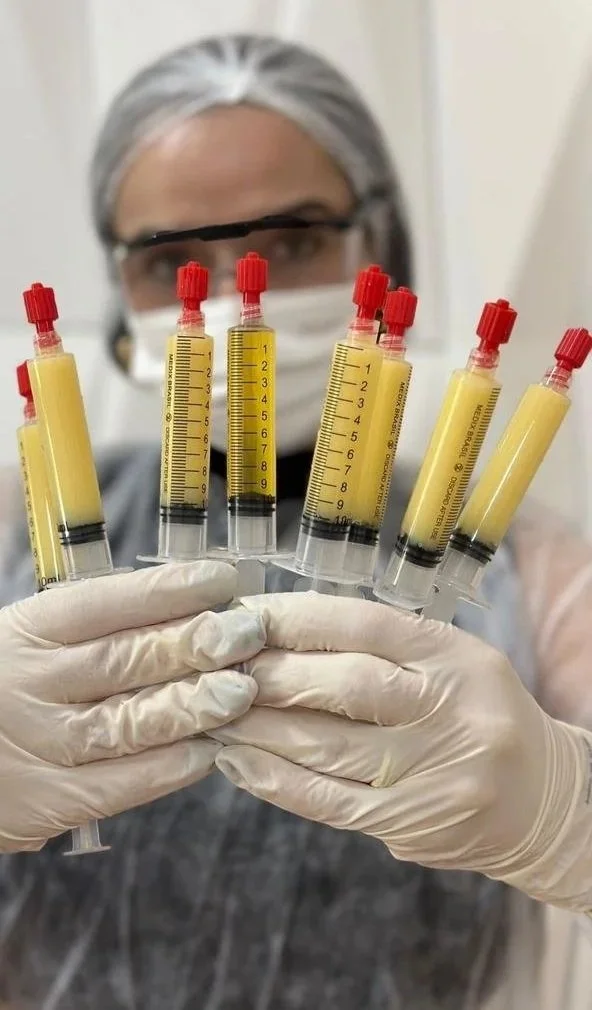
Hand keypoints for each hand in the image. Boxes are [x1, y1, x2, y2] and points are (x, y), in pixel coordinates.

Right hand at [0, 560, 263, 850]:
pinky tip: (209, 751)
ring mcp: (40, 745)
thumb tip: (172, 593)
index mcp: (26, 632)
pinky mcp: (50, 801)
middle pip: (122, 660)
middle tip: (247, 633)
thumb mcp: (28, 637)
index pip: (102, 602)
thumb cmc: (3, 684)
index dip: (165, 591)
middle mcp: (31, 685)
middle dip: (192, 644)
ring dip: (190, 707)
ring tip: (241, 691)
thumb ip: (90, 616)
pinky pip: (119, 784)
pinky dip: (167, 769)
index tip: (221, 580)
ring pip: (127, 723)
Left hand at [214, 593, 591, 912]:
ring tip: (213, 710)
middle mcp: (448, 712)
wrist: (542, 802)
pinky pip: (327, 802)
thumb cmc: (479, 715)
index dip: (297, 617)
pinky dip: (274, 780)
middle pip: (343, 685)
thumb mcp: (451, 661)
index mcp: (456, 658)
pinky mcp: (409, 825)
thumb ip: (382, 647)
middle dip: (270, 672)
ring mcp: (430, 774)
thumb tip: (282, 631)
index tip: (248, 615)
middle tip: (219, 664)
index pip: (366, 625)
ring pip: (326, 746)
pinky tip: (237, 762)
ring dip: (258, 726)